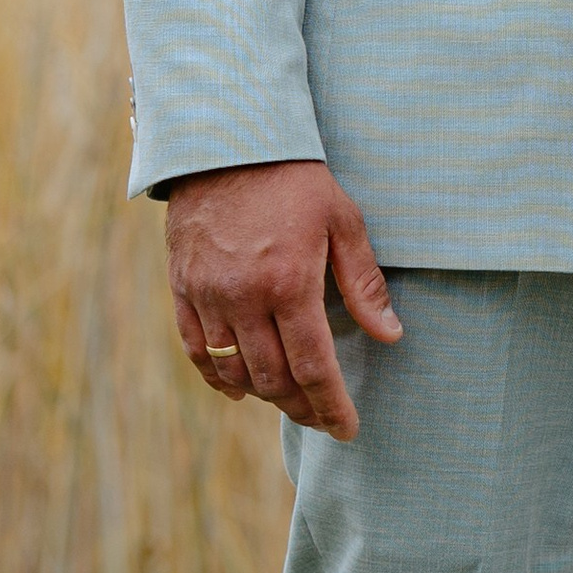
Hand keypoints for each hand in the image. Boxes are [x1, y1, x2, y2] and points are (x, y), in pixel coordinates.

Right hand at [164, 159, 401, 439]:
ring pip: (234, 371)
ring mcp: (208, 295)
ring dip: (264, 396)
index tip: (347, 430)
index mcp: (289, 283)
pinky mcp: (182, 287)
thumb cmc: (294, 179)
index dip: (330, 405)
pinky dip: (218, 377)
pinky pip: (197, 350)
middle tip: (322, 417)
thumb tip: (390, 335)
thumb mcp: (343, 220)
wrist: (225, 142)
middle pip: (273, 378)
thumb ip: (363, 283)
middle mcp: (244, 297)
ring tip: (289, 401)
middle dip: (302, 407)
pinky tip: (239, 389)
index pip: (313, 366)